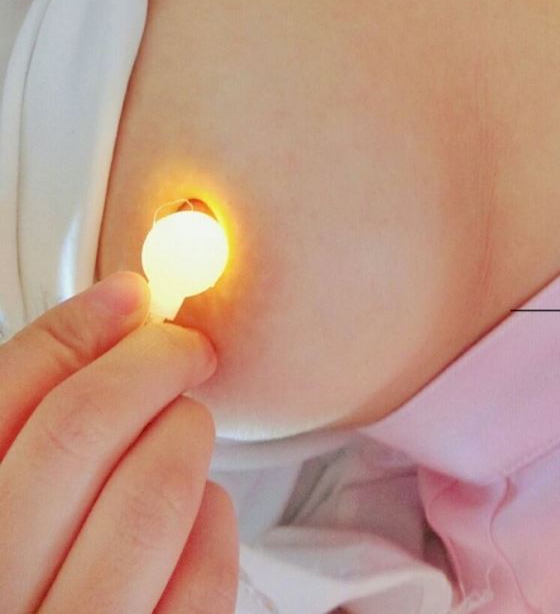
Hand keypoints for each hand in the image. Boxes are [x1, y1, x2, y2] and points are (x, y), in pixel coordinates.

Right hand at [0, 270, 238, 612]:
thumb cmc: (14, 586)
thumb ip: (22, 427)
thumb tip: (113, 310)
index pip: (6, 395)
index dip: (79, 328)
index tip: (132, 298)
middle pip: (79, 432)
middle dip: (150, 366)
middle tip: (181, 351)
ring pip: (149, 500)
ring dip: (185, 439)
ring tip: (187, 430)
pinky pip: (198, 589)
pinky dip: (214, 528)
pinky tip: (204, 509)